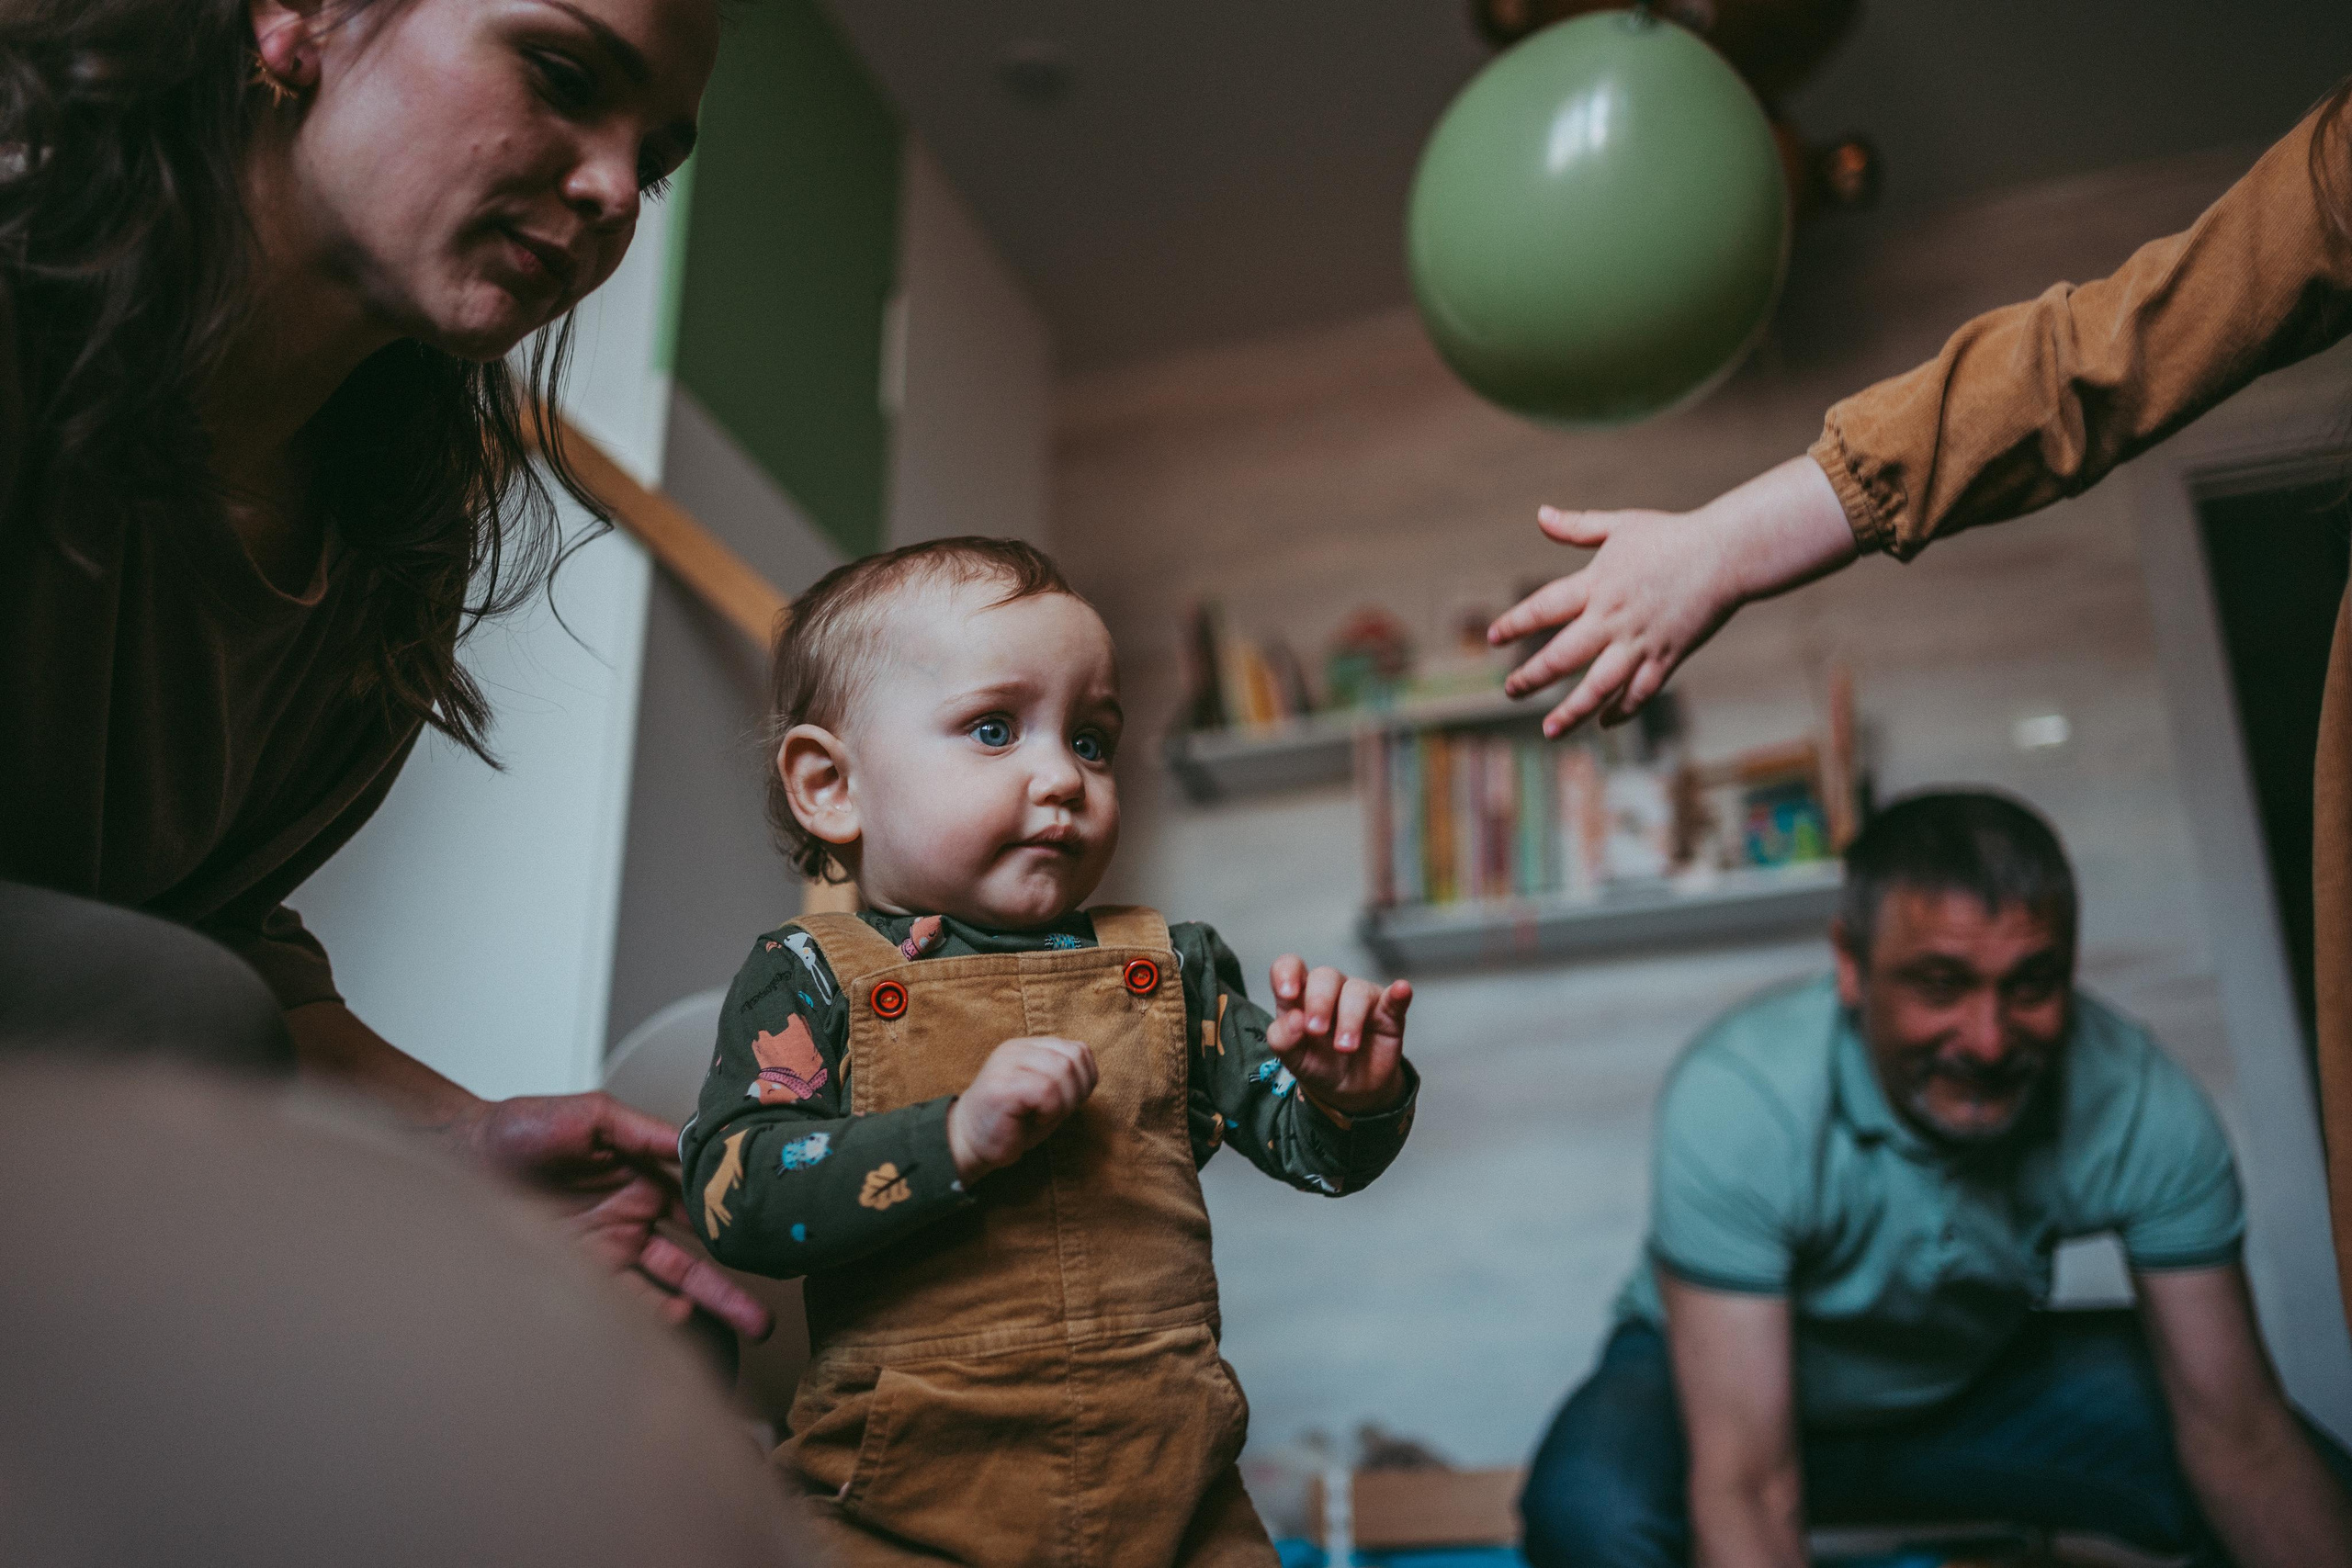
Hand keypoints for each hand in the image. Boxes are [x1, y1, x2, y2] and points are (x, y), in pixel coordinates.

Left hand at [453, 1092, 772, 1341]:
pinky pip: (621, 1302)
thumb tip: (696, 1139)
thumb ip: (645, 1131)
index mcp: (643, 1183)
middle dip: (729, 1291)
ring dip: (702, 1309)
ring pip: (665, 1290)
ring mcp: (604, 1255)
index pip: (700, 1209)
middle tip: (766, 1321)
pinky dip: (652, 1314)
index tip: (770, 1240)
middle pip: (692, 1263)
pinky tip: (678, 1319)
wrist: (457, 1155)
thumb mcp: (593, 1115)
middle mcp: (630, 1223)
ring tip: (742, 1328)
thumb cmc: (519, 1127)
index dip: (733, 1225)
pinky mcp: (574, 1278)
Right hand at [946, 1036, 1098, 1182]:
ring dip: (1063, 1103)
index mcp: (1029, 1048)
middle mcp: (1017, 1049)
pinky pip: (1047, 1090)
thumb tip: (1089, 1072)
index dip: (1085, 1079)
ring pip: (1062, 1071)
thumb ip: (1066, 1079)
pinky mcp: (1002, 1084)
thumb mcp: (1046, 1097)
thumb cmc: (1012, 1125)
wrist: (967, 1144)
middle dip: (1076, 1093)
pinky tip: (1035, 1120)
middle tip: (1055, 1113)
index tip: (1069, 1103)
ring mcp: (1007, 1063)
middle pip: (1073, 1058)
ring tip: (1043, 1116)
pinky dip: (1050, 1111)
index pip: (1078, 1050)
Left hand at [1265, 956, 1411, 1115]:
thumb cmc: (1318, 1064)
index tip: (1288, 994)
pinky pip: (1394, 997)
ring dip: (1349, 1018)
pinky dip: (1398, 993)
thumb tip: (1292, 1018)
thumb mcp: (1293, 1058)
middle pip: (1325, 976)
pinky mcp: (1388, 1012)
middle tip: (1317, 1032)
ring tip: (1345, 1047)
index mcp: (1300, 996)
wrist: (1350, 1091)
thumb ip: (1282, 1039)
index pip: (1290, 966)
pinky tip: (1401, 990)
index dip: (1287, 972)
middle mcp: (1330, 991)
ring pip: (1355, 990)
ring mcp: (1360, 999)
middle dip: (1319, 1003)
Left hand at [1486, 456, 1856, 736]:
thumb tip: (1540, 515)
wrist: (1728, 554)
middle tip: (1510, 690)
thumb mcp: (1621, 525)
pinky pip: (1639, 692)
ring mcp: (1640, 642)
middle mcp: (1613, 618)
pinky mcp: (1667, 657)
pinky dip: (1621, 710)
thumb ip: (1578, 527)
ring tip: (1549, 729)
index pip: (1543, 607)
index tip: (1493, 637)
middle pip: (1562, 656)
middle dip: (1532, 677)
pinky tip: (1603, 722)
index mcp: (1597, 584)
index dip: (1515, 624)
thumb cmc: (1672, 536)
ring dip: (1572, 711)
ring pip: (1599, 686)